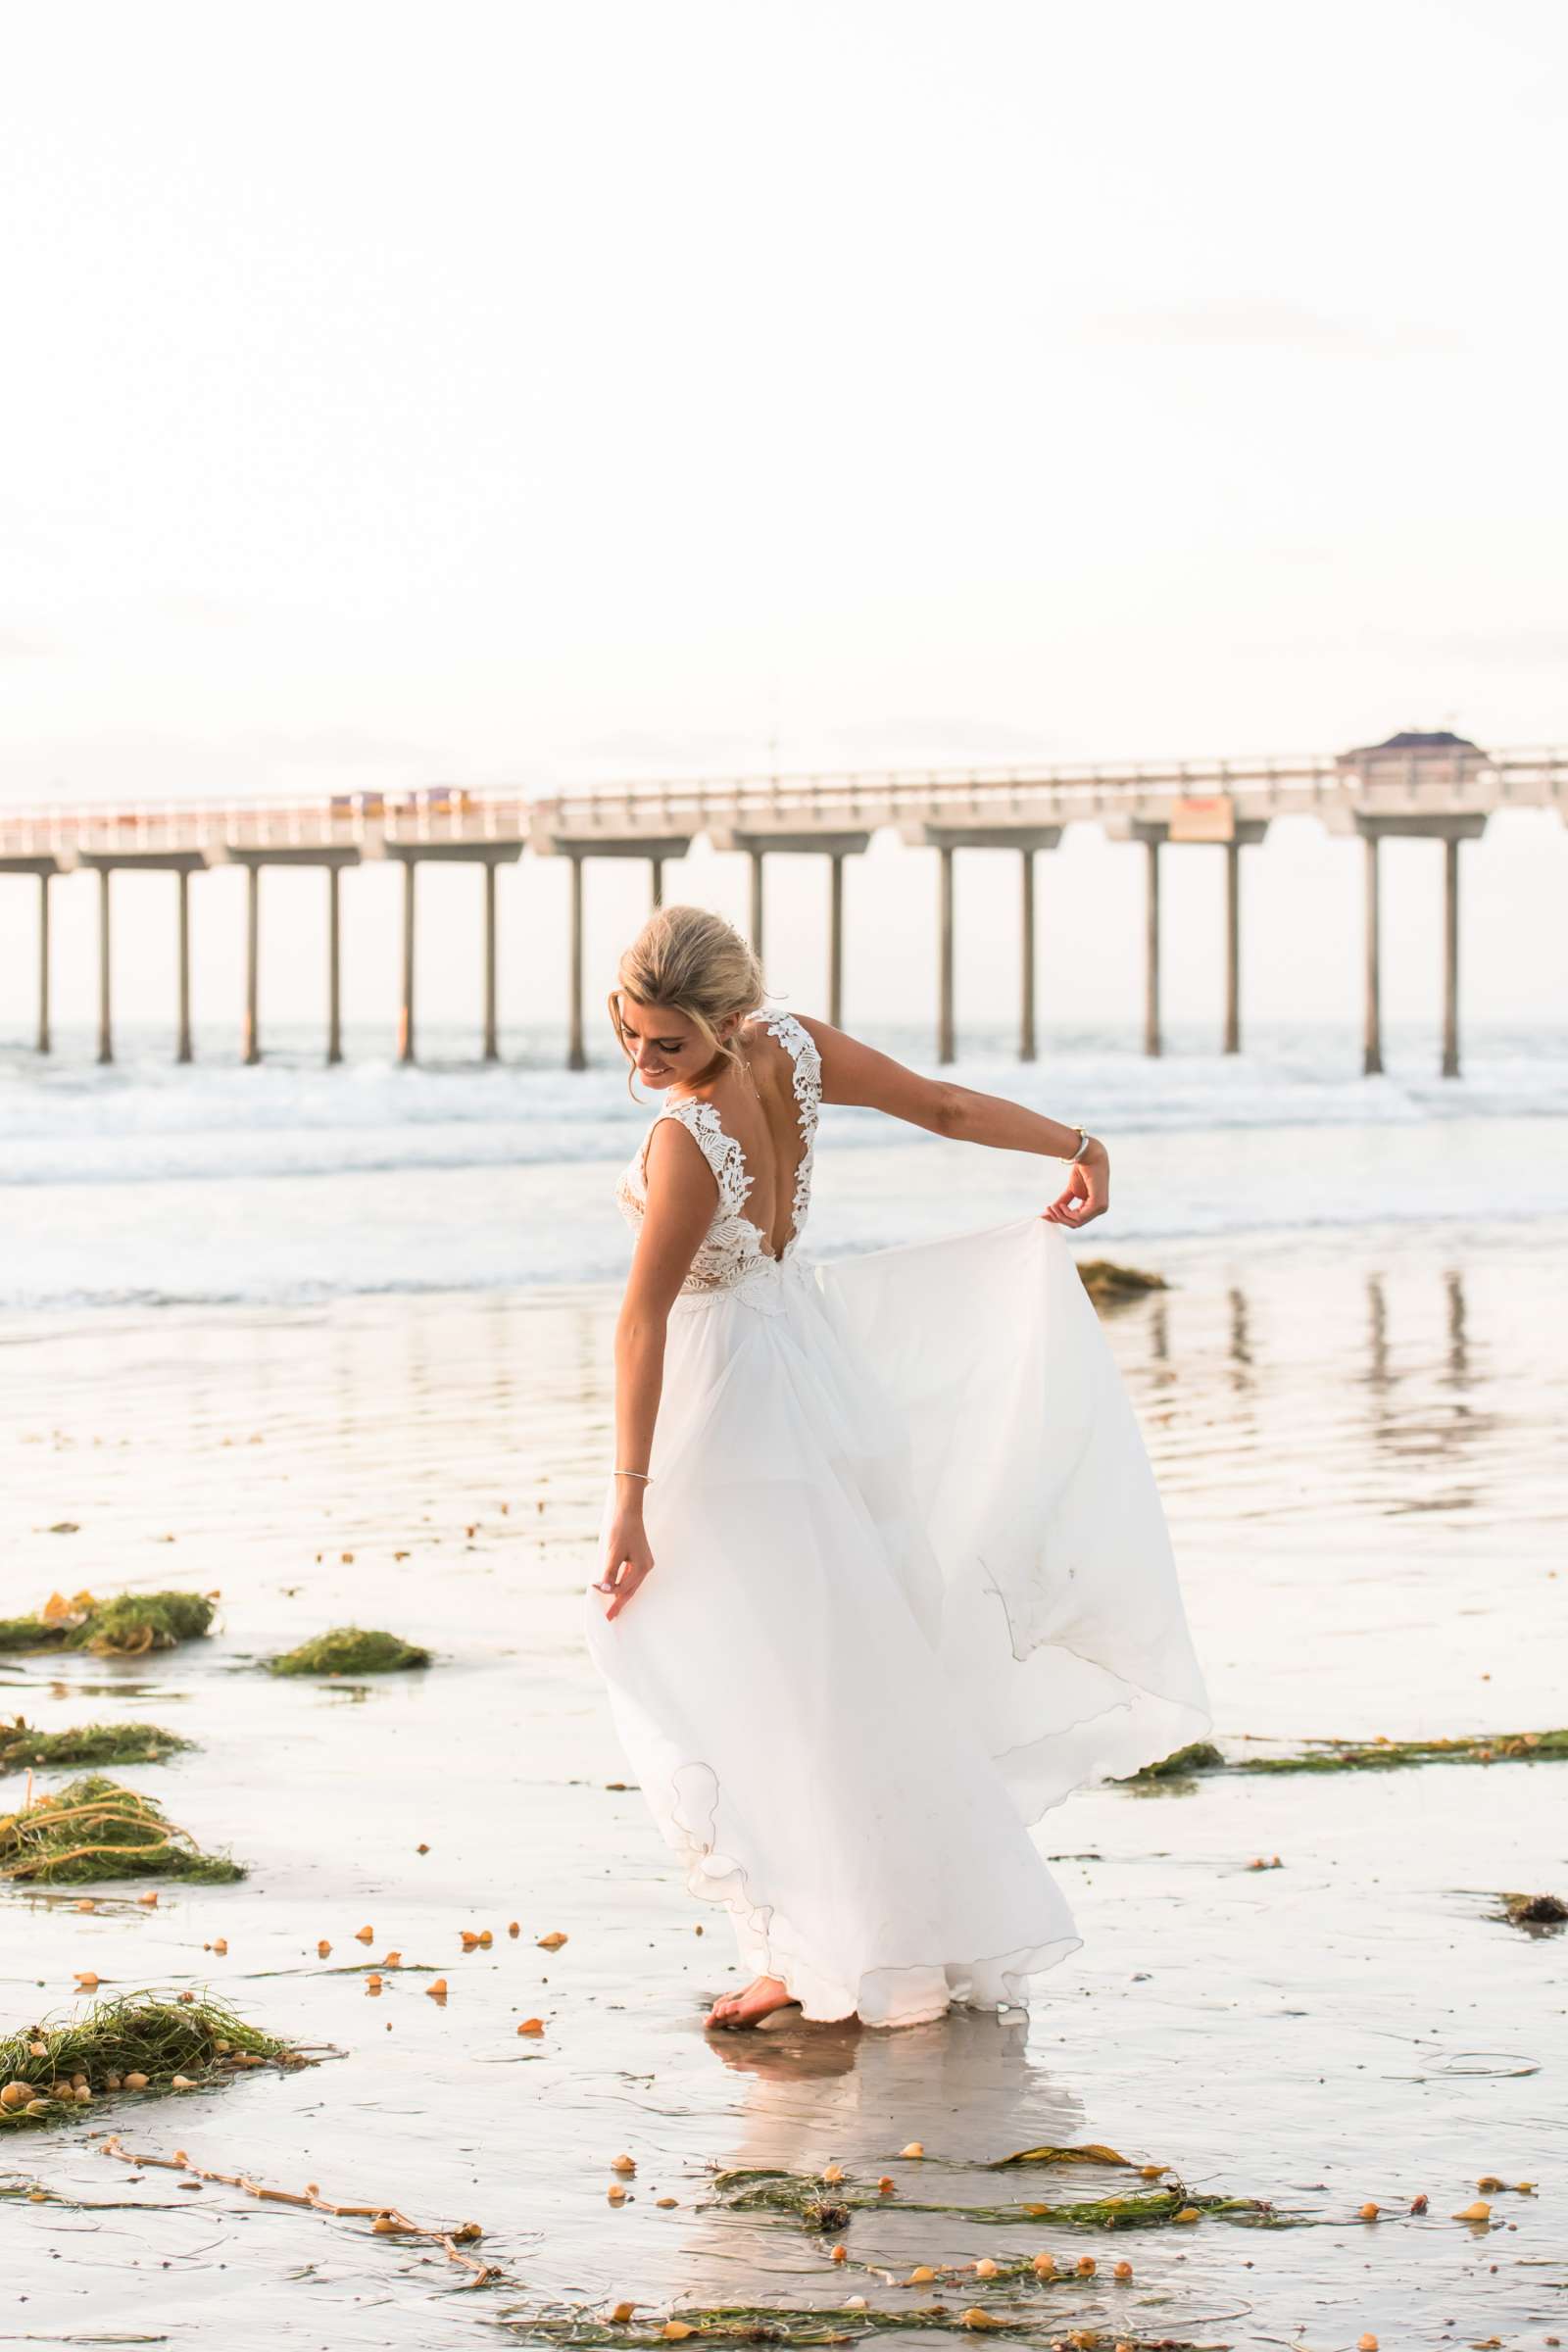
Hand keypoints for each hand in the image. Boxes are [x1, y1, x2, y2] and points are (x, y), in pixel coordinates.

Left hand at [594, 1506, 654, 1620]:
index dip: (607, 1590)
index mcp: (642, 1567)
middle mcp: (646, 1567)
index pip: (622, 1586)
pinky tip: (615, 1589)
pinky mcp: (640, 1558)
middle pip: (631, 1590)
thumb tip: (604, 1590)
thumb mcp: (613, 1552)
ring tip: (613, 1608)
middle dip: (620, 1604)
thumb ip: (610, 1572)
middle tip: (610, 1618)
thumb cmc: (621, 1529)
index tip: (593, 1587)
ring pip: (631, 1584)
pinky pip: (631, 1576)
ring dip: (621, 1595)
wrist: (628, 1511)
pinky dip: (622, 1584)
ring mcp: (644, 1563)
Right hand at [1042, 1136, 1108, 1227]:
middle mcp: (1100, 1209)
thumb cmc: (1082, 1170)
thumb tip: (1047, 1214)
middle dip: (1059, 1219)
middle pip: (1076, 1224)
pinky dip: (1067, 1213)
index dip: (1060, 1219)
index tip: (1045, 1214)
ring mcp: (1101, 1208)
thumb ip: (1062, 1203)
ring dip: (1061, 1216)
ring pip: (1077, 1222)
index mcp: (1094, 1206)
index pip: (1076, 1220)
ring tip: (1052, 1207)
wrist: (1089, 1155)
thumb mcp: (1070, 1190)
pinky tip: (1061, 1206)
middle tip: (1047, 1210)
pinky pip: (1079, 1217)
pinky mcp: (1098, 1204)